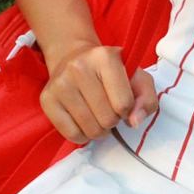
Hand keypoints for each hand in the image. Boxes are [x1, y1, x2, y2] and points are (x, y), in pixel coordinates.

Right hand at [40, 40, 159, 143]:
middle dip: (113, 121)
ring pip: (90, 129)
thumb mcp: (137, 79)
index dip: (128, 111)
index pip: (124, 104)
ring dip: (99, 130)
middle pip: (107, 119)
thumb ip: (146, 100)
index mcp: (105, 57)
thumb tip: (134, 122)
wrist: (74, 58)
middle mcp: (79, 67)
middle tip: (109, 110)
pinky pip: (71, 134)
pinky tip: (84, 122)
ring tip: (97, 116)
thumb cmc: (110, 72)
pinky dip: (82, 135)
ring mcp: (60, 84)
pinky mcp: (47, 99)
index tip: (123, 104)